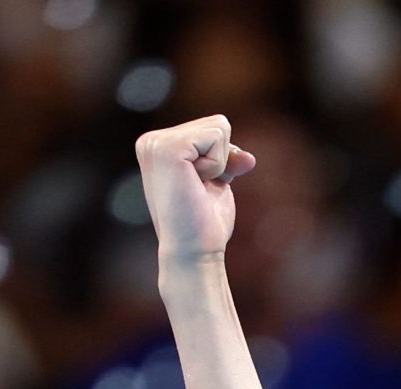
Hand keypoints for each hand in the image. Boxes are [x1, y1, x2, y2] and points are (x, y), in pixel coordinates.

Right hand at [136, 115, 253, 267]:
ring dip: (219, 164)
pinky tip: (197, 186)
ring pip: (219, 128)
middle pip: (216, 124)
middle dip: (220, 160)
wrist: (194, 253)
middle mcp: (151, 141)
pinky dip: (217, 165)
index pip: (210, 129)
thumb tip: (249, 158)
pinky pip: (216, 137)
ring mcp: (156, 143)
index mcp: (157, 146)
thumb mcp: (216, 184)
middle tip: (200, 192)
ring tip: (197, 190)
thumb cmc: (203, 225)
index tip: (200, 190)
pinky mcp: (169, 148)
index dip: (219, 161)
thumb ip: (226, 161)